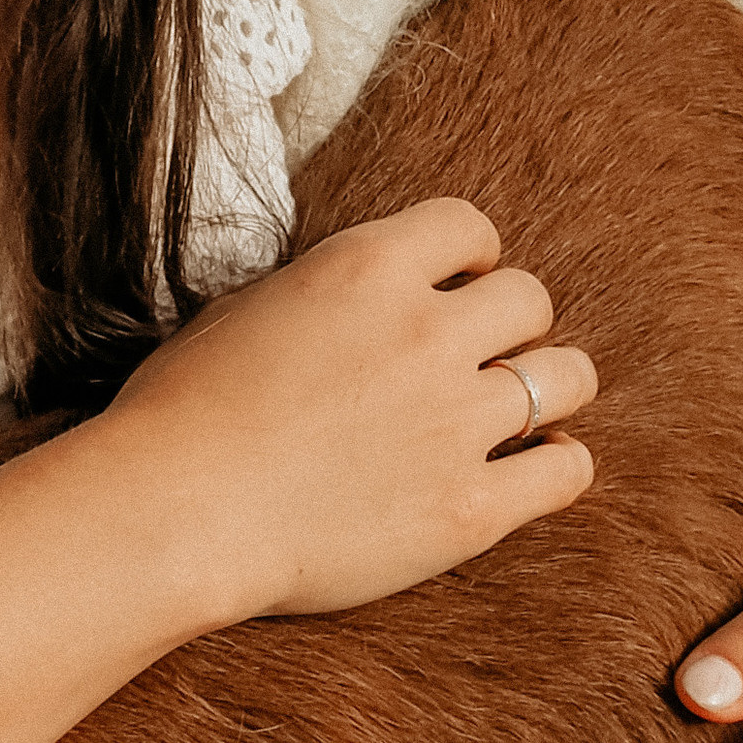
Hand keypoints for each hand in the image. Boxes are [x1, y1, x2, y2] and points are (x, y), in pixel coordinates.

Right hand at [115, 197, 597, 625]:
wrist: (174, 515)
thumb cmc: (178, 416)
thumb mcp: (240, 311)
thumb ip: (321, 294)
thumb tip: (357, 300)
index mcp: (366, 269)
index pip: (468, 227)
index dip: (466, 258)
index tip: (453, 287)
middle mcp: (425, 332)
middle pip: (529, 299)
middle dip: (508, 325)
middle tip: (476, 358)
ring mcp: (455, 421)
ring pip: (568, 377)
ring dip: (548, 386)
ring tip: (518, 411)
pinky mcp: (469, 508)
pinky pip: (565, 470)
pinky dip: (556, 464)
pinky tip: (529, 470)